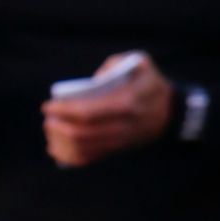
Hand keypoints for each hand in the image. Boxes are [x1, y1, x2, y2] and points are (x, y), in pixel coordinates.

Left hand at [41, 52, 171, 167]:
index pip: (89, 112)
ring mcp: (121, 140)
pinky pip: (92, 158)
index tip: (47, 106)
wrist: (173, 111)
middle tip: (47, 119)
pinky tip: (55, 149)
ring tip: (50, 130)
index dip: (64, 111)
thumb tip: (94, 80)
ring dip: (62, 142)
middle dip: (59, 128)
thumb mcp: (140, 62)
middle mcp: (124, 126)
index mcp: (127, 103)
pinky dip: (71, 157)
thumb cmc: (150, 82)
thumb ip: (115, 64)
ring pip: (86, 148)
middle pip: (84, 133)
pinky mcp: (119, 149)